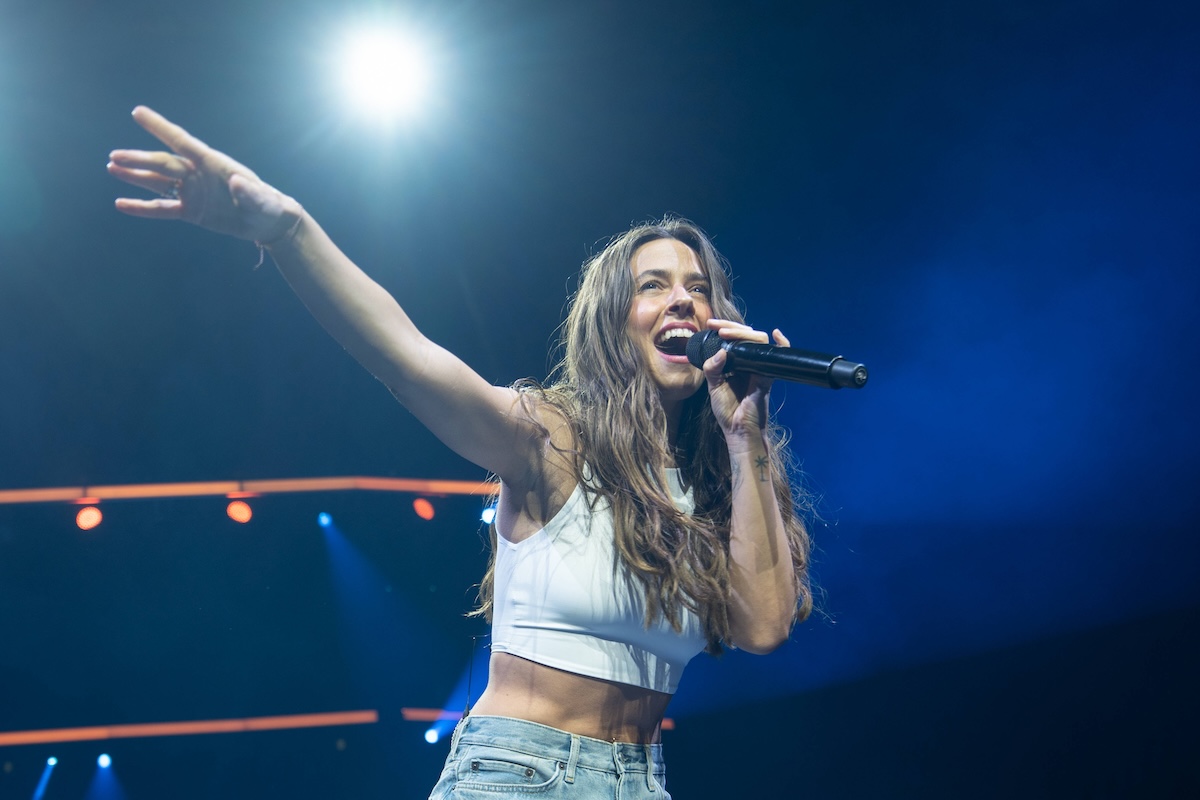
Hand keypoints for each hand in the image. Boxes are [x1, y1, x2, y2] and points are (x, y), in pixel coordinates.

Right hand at [108, 106, 299, 242]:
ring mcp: (193, 192)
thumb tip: (238, 183)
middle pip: (163, 164)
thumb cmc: (268, 206)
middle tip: (114, 156)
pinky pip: (162, 209)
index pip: (182, 142)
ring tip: (112, 168)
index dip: (160, 127)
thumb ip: (250, 192)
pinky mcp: (192, 212)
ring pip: (158, 182)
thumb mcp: (262, 200)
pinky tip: (122, 203)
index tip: (137, 112)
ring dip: (135, 175)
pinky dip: (142, 207)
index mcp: (213, 164)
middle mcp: (198, 174)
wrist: (268, 223)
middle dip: (139, 159)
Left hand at [701, 319, 788, 443]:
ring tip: (726, 333)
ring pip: (759, 341)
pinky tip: (777, 334)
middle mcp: (748, 362)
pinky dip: (783, 344)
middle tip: (715, 325)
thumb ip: (713, 368)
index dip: (724, 329)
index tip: (710, 324)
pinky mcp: (768, 376)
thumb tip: (721, 351)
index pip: (733, 340)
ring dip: (743, 333)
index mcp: (735, 363)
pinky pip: (778, 357)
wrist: (739, 429)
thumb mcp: (713, 386)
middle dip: (731, 327)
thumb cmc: (727, 410)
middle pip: (746, 336)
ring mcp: (759, 367)